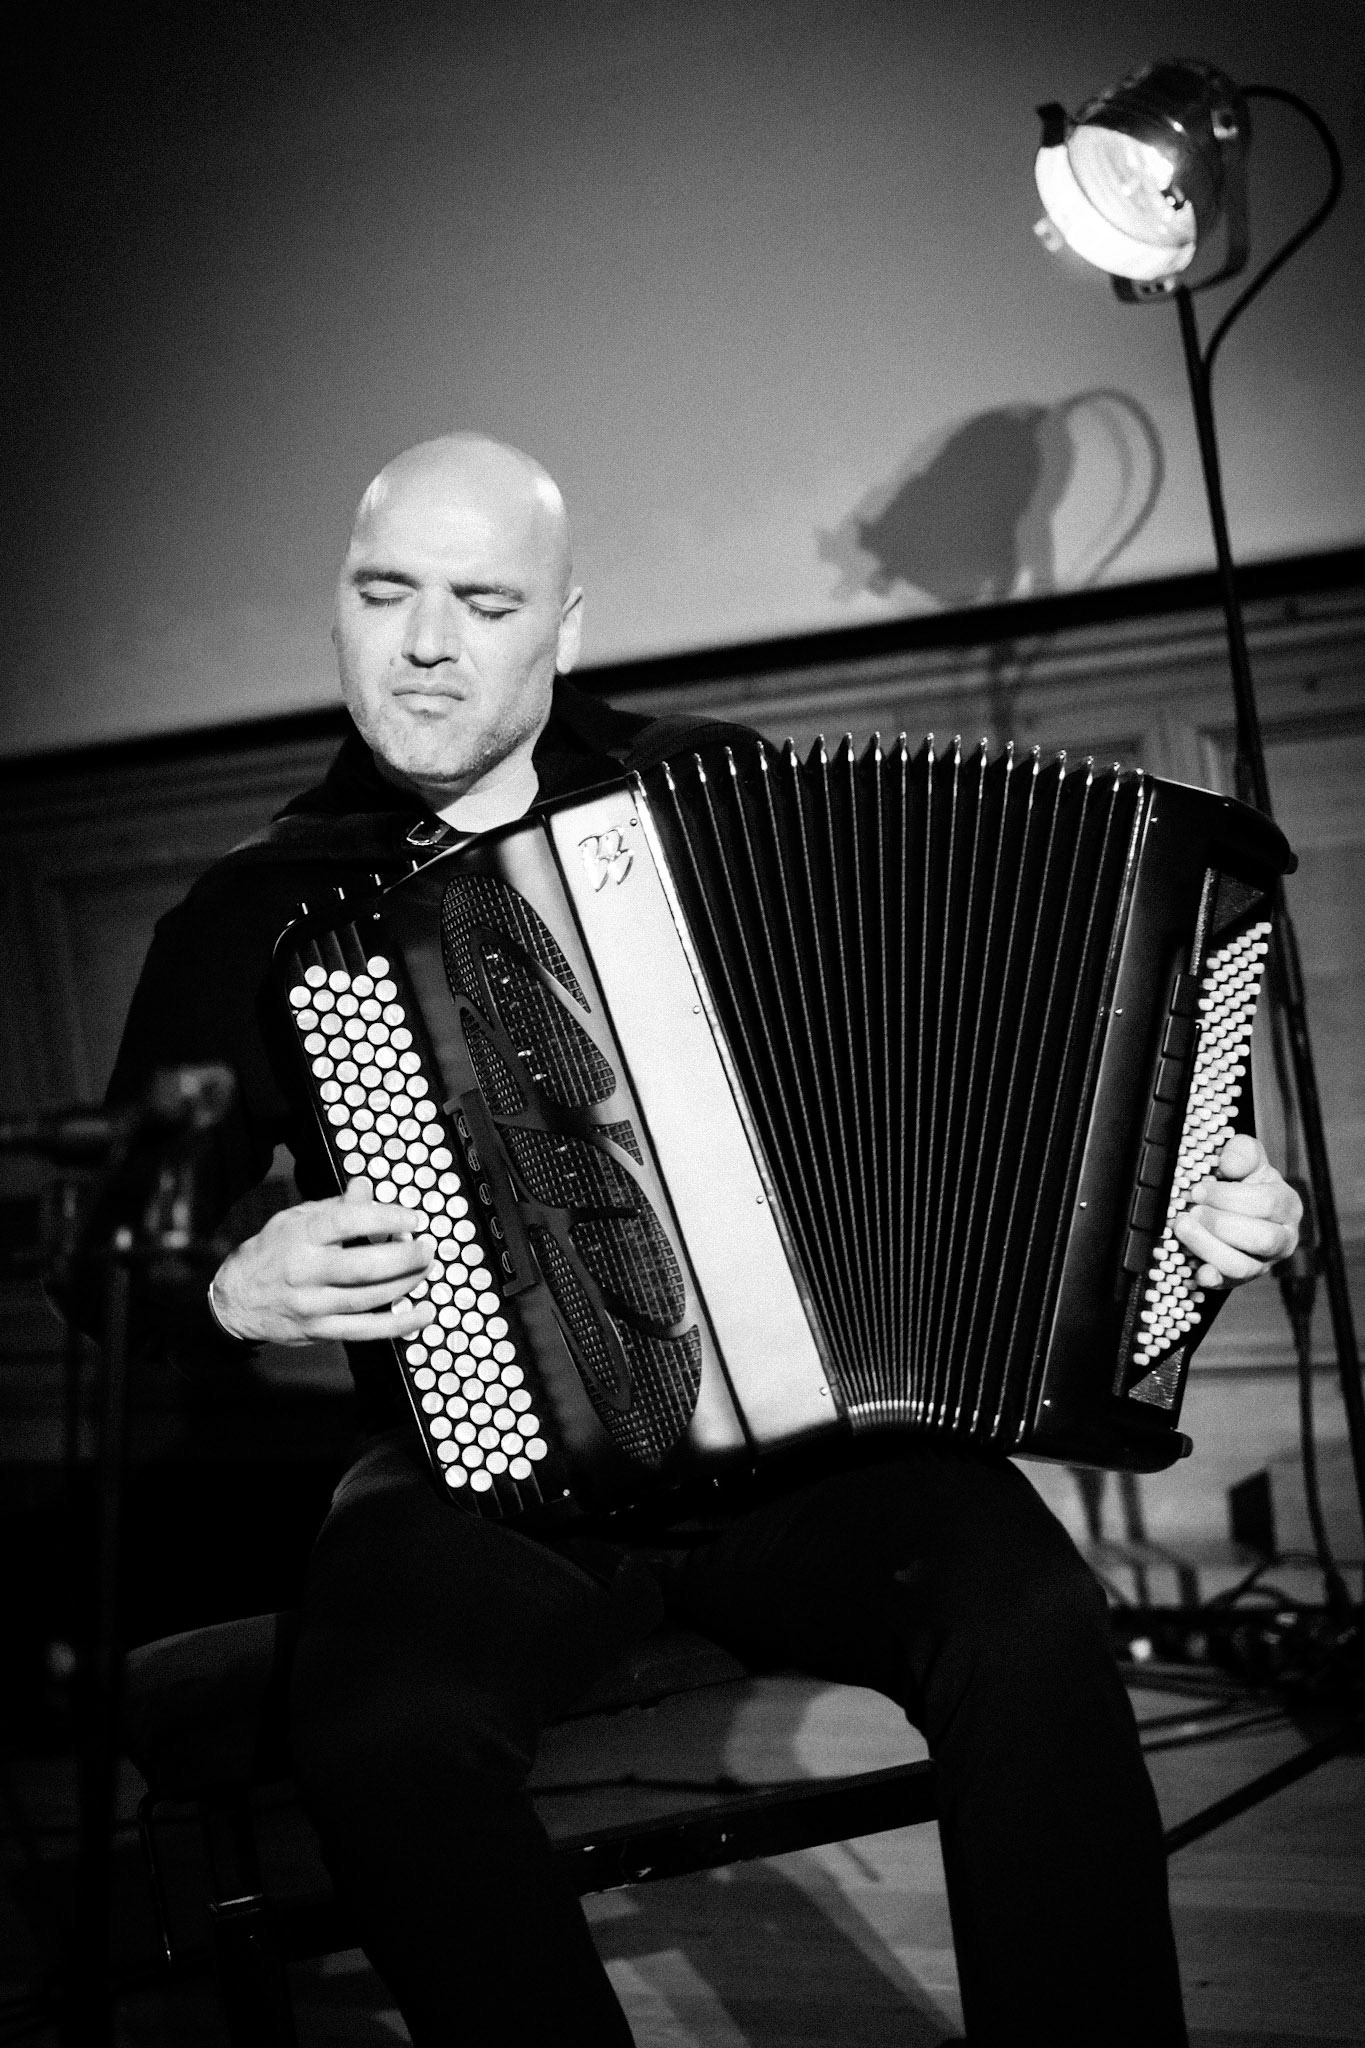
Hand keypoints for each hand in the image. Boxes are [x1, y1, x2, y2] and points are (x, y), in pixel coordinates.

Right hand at [210, 1178, 435, 1344]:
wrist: (235, 1301)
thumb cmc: (272, 1252)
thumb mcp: (295, 1219)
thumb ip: (335, 1206)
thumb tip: (366, 1185)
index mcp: (301, 1236)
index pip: (347, 1222)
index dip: (385, 1217)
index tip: (413, 1217)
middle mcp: (306, 1272)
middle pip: (364, 1266)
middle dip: (404, 1257)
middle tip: (427, 1248)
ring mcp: (313, 1305)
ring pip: (368, 1298)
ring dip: (406, 1284)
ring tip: (426, 1270)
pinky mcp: (321, 1331)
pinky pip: (366, 1330)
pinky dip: (399, 1324)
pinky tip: (423, 1314)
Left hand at [1170, 1135, 1302, 1290]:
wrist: (1234, 1208)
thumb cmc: (1242, 1183)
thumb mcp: (1247, 1160)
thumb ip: (1243, 1152)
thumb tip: (1229, 1163)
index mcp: (1287, 1205)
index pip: (1266, 1204)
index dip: (1229, 1197)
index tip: (1199, 1190)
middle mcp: (1282, 1239)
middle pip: (1261, 1239)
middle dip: (1221, 1224)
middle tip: (1192, 1210)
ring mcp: (1262, 1264)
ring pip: (1243, 1266)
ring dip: (1208, 1247)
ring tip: (1183, 1228)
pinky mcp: (1239, 1280)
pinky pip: (1226, 1285)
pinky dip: (1210, 1277)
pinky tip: (1196, 1267)